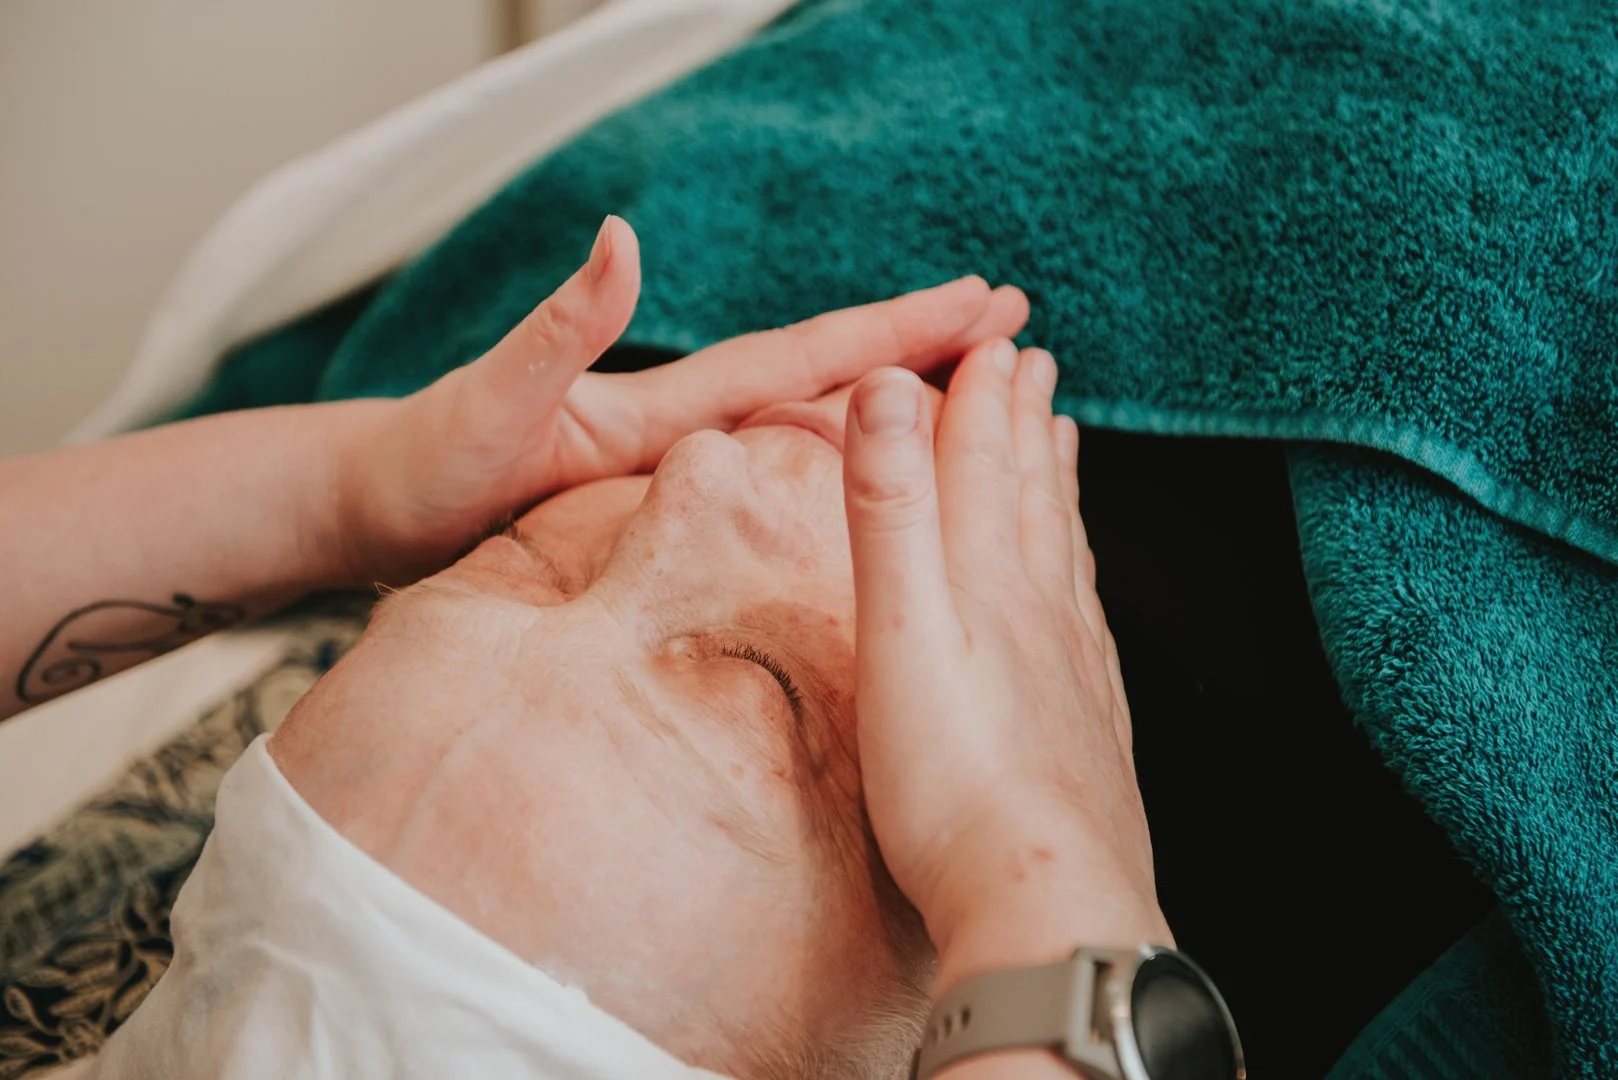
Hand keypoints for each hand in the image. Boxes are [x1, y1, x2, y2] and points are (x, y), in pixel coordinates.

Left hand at [332, 216, 1028, 584]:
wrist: (370, 506)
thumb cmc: (422, 465)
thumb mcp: (492, 398)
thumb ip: (560, 326)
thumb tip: (623, 235)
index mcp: (666, 404)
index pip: (803, 361)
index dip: (893, 334)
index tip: (979, 304)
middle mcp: (683, 422)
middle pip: (826, 380)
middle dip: (920, 352)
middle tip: (1012, 329)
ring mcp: (670, 458)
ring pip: (804, 425)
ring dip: (886, 402)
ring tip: (965, 394)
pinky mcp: (653, 498)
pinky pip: (765, 476)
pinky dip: (824, 461)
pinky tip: (851, 475)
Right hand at [841, 340, 1169, 991]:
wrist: (1046, 902)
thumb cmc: (954, 777)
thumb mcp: (900, 629)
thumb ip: (891, 508)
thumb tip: (890, 386)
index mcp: (990, 584)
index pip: (984, 466)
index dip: (983, 398)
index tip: (990, 337)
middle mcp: (1043, 615)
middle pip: (1032, 499)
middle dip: (1026, 426)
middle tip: (1036, 365)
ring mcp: (1074, 671)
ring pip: (1064, 557)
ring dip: (1057, 492)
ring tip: (1064, 447)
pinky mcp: (1087, 727)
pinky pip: (1086, 625)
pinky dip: (1080, 580)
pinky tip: (1082, 589)